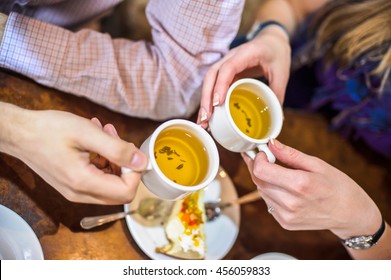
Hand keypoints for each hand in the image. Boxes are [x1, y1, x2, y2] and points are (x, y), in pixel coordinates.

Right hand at [6, 107, 147, 204]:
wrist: (19, 134)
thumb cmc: (48, 130)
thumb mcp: (87, 133)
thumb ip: (117, 149)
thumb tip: (143, 162)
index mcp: (84, 183)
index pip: (126, 192)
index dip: (135, 172)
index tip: (128, 149)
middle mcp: (80, 194)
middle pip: (120, 191)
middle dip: (125, 164)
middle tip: (115, 138)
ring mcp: (75, 192)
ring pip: (110, 184)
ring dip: (114, 159)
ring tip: (104, 133)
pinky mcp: (73, 186)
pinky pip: (98, 179)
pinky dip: (103, 161)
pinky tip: (95, 141)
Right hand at [197, 26, 290, 127]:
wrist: (272, 41)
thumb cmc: (277, 54)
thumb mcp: (282, 73)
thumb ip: (278, 92)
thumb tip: (276, 116)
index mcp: (247, 53)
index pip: (228, 67)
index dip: (221, 85)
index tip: (217, 103)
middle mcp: (231, 56)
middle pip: (211, 75)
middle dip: (206, 97)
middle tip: (205, 118)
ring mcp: (225, 63)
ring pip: (209, 80)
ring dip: (204, 100)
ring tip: (203, 120)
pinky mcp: (224, 72)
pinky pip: (213, 85)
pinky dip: (209, 99)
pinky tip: (209, 114)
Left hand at [242, 139, 381, 239]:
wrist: (350, 214)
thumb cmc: (338, 186)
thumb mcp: (317, 164)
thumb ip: (290, 154)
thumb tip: (270, 143)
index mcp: (299, 184)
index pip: (261, 171)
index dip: (257, 159)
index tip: (263, 152)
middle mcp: (290, 203)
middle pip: (258, 181)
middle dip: (258, 167)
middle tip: (266, 158)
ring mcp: (287, 216)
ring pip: (261, 192)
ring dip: (265, 180)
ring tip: (280, 174)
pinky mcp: (285, 223)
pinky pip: (268, 203)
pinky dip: (271, 193)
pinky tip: (285, 190)